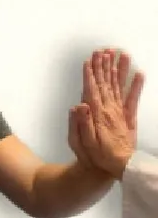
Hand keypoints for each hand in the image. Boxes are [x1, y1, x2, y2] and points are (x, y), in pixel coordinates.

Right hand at [71, 48, 144, 179]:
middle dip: (103, 66)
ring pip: (119, 86)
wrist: (121, 166)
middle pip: (106, 83)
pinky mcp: (129, 117)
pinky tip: (139, 73)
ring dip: (118, 70)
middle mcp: (111, 110)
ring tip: (119, 55)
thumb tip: (79, 105)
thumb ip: (82, 123)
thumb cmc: (99, 156)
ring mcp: (121, 112)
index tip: (89, 60)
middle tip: (103, 50)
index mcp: (98, 114)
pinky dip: (137, 85)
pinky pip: (133, 98)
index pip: (93, 89)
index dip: (90, 74)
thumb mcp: (84, 142)